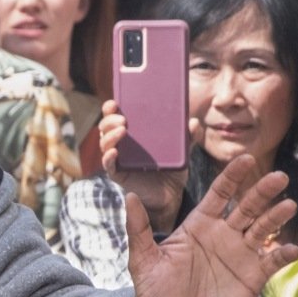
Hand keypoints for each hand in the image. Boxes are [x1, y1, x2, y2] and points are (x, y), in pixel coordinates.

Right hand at [98, 99, 192, 232]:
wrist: (170, 195)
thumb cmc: (171, 168)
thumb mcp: (181, 150)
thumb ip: (187, 137)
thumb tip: (193, 122)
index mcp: (132, 133)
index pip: (116, 116)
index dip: (111, 108)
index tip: (116, 101)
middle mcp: (121, 144)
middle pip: (105, 127)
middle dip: (109, 120)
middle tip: (122, 118)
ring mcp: (118, 159)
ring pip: (104, 143)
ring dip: (110, 135)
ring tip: (122, 130)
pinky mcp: (118, 174)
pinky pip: (108, 164)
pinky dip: (108, 157)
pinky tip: (115, 152)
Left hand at [127, 153, 297, 296]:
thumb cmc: (155, 294)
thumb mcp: (143, 261)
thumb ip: (139, 230)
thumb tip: (130, 195)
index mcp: (198, 226)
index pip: (219, 194)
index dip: (232, 177)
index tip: (245, 159)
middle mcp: (222, 235)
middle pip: (247, 207)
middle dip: (262, 191)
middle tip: (278, 177)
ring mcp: (240, 255)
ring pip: (263, 229)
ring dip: (276, 217)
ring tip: (289, 205)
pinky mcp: (252, 277)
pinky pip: (271, 261)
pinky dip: (282, 253)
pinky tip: (290, 248)